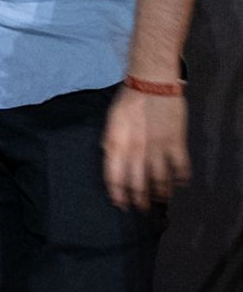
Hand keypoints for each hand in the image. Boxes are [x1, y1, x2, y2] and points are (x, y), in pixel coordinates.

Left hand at [102, 84, 188, 209]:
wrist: (151, 84)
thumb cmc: (127, 101)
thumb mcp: (111, 123)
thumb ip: (111, 143)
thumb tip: (109, 158)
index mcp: (117, 145)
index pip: (114, 178)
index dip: (118, 194)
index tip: (121, 204)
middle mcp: (136, 152)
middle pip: (138, 184)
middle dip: (140, 200)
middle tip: (142, 208)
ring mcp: (157, 149)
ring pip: (160, 181)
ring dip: (161, 193)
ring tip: (161, 199)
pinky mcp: (176, 143)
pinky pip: (180, 168)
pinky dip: (181, 179)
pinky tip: (180, 183)